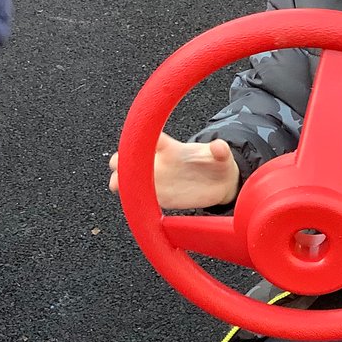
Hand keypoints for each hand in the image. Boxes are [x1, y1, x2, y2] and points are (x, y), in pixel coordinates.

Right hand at [108, 131, 239, 209]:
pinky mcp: (160, 197)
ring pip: (129, 178)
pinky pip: (139, 197)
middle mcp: (159, 163)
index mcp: (171, 148)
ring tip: (120, 186)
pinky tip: (131, 202)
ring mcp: (157, 180)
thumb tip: (220, 146)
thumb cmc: (216, 163)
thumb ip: (220, 150)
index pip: (152, 140)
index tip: (135, 143)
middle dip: (123, 161)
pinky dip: (132, 198)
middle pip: (130, 157)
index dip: (142, 139)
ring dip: (122, 181)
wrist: (220, 183)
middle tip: (122, 168)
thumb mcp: (221, 155)